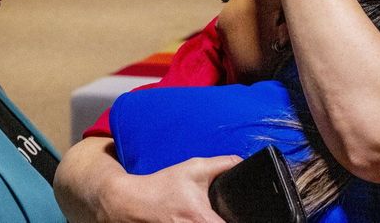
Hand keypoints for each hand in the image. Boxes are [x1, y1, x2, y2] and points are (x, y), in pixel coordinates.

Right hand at [103, 155, 240, 221]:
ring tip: (211, 213)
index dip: (241, 220)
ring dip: (215, 221)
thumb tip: (244, 163)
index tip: (242, 214)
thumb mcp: (195, 168)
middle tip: (224, 212)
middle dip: (227, 218)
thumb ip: (223, 164)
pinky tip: (197, 218)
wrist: (136, 201)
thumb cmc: (165, 185)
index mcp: (202, 219)